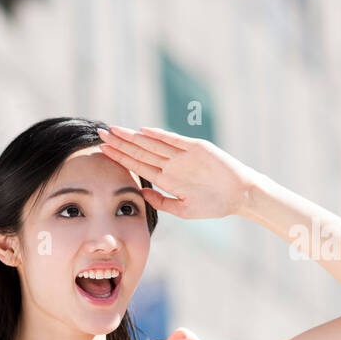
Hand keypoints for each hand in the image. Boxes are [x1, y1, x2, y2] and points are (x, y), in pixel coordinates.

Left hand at [96, 125, 259, 219]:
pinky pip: (175, 141)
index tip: (102, 150)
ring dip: (133, 137)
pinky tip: (143, 131)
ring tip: (115, 130)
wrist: (239, 196)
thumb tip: (140, 192)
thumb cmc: (213, 205)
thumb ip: (161, 202)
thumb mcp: (183, 210)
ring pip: (152, 144)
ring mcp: (183, 155)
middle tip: (101, 132)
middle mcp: (172, 164)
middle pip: (140, 151)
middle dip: (120, 142)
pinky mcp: (197, 149)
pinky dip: (160, 136)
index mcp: (166, 178)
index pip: (137, 164)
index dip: (119, 157)